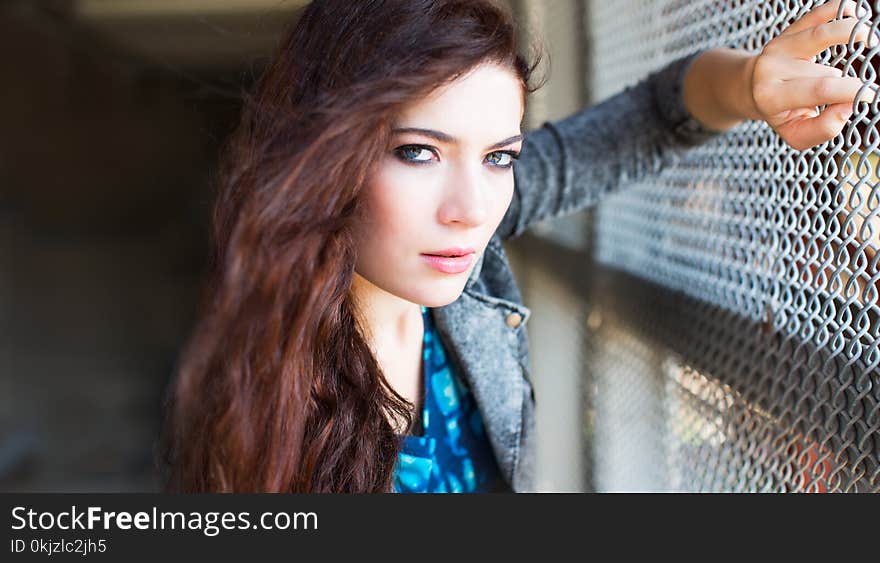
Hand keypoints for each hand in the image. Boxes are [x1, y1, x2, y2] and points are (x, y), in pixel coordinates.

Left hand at [748, 0, 877, 150]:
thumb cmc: (780, 113)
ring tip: (868, 40)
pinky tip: (854, 16)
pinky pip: (817, 14)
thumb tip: (848, 107)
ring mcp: (778, 47)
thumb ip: (822, 129)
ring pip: (822, 35)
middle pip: (826, 72)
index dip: (851, 91)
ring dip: (851, 34)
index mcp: (771, 97)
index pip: (819, 89)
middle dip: (844, 82)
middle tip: (843, 91)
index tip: (870, 94)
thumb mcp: (795, 133)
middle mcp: (770, 69)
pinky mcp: (788, 31)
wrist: (751, 88)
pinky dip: (838, 10)